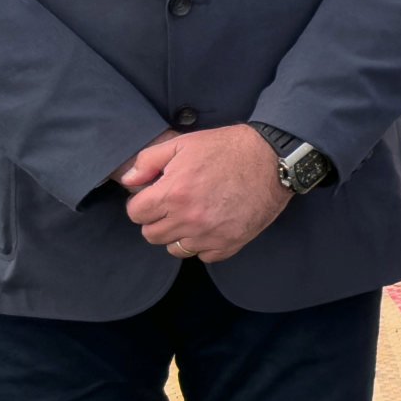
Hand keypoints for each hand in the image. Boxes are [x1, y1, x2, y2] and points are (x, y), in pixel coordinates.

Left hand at [119, 125, 290, 266]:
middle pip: (152, 235)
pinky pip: (203, 255)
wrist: (271, 160)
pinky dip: (203, 244)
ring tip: (191, 216)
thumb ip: (148, 161)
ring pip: (175, 249)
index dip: (142, 203)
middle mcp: (189, 219)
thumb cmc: (227, 149)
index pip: (136, 214)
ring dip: (178, 234)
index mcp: (174, 193)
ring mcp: (210, 234)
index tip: (154, 196)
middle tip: (172, 205)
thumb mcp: (183, 144)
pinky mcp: (230, 243)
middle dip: (157, 219)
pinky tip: (210, 225)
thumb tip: (128, 181)